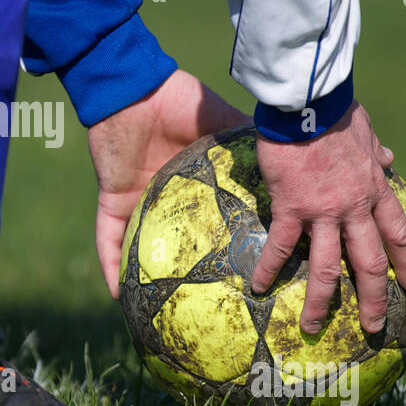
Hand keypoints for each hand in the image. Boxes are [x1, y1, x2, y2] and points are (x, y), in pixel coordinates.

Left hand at [88, 70, 249, 298]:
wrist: (140, 88)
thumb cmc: (185, 103)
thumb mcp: (227, 130)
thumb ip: (254, 150)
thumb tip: (298, 170)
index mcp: (196, 186)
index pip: (214, 224)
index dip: (230, 246)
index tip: (253, 274)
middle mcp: (167, 200)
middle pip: (177, 246)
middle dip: (188, 276)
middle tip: (208, 306)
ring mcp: (139, 202)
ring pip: (140, 252)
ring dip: (145, 282)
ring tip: (156, 316)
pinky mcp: (113, 199)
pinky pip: (107, 239)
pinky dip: (110, 265)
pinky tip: (116, 294)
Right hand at [251, 101, 405, 333]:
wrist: (308, 104)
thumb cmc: (335, 113)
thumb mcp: (366, 130)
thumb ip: (376, 150)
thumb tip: (389, 158)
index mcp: (375, 190)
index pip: (398, 235)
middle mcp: (354, 208)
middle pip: (369, 263)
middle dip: (373, 300)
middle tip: (373, 327)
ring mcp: (324, 212)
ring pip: (328, 267)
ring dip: (323, 302)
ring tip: (313, 327)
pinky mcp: (292, 208)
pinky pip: (281, 247)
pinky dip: (269, 269)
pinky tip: (257, 288)